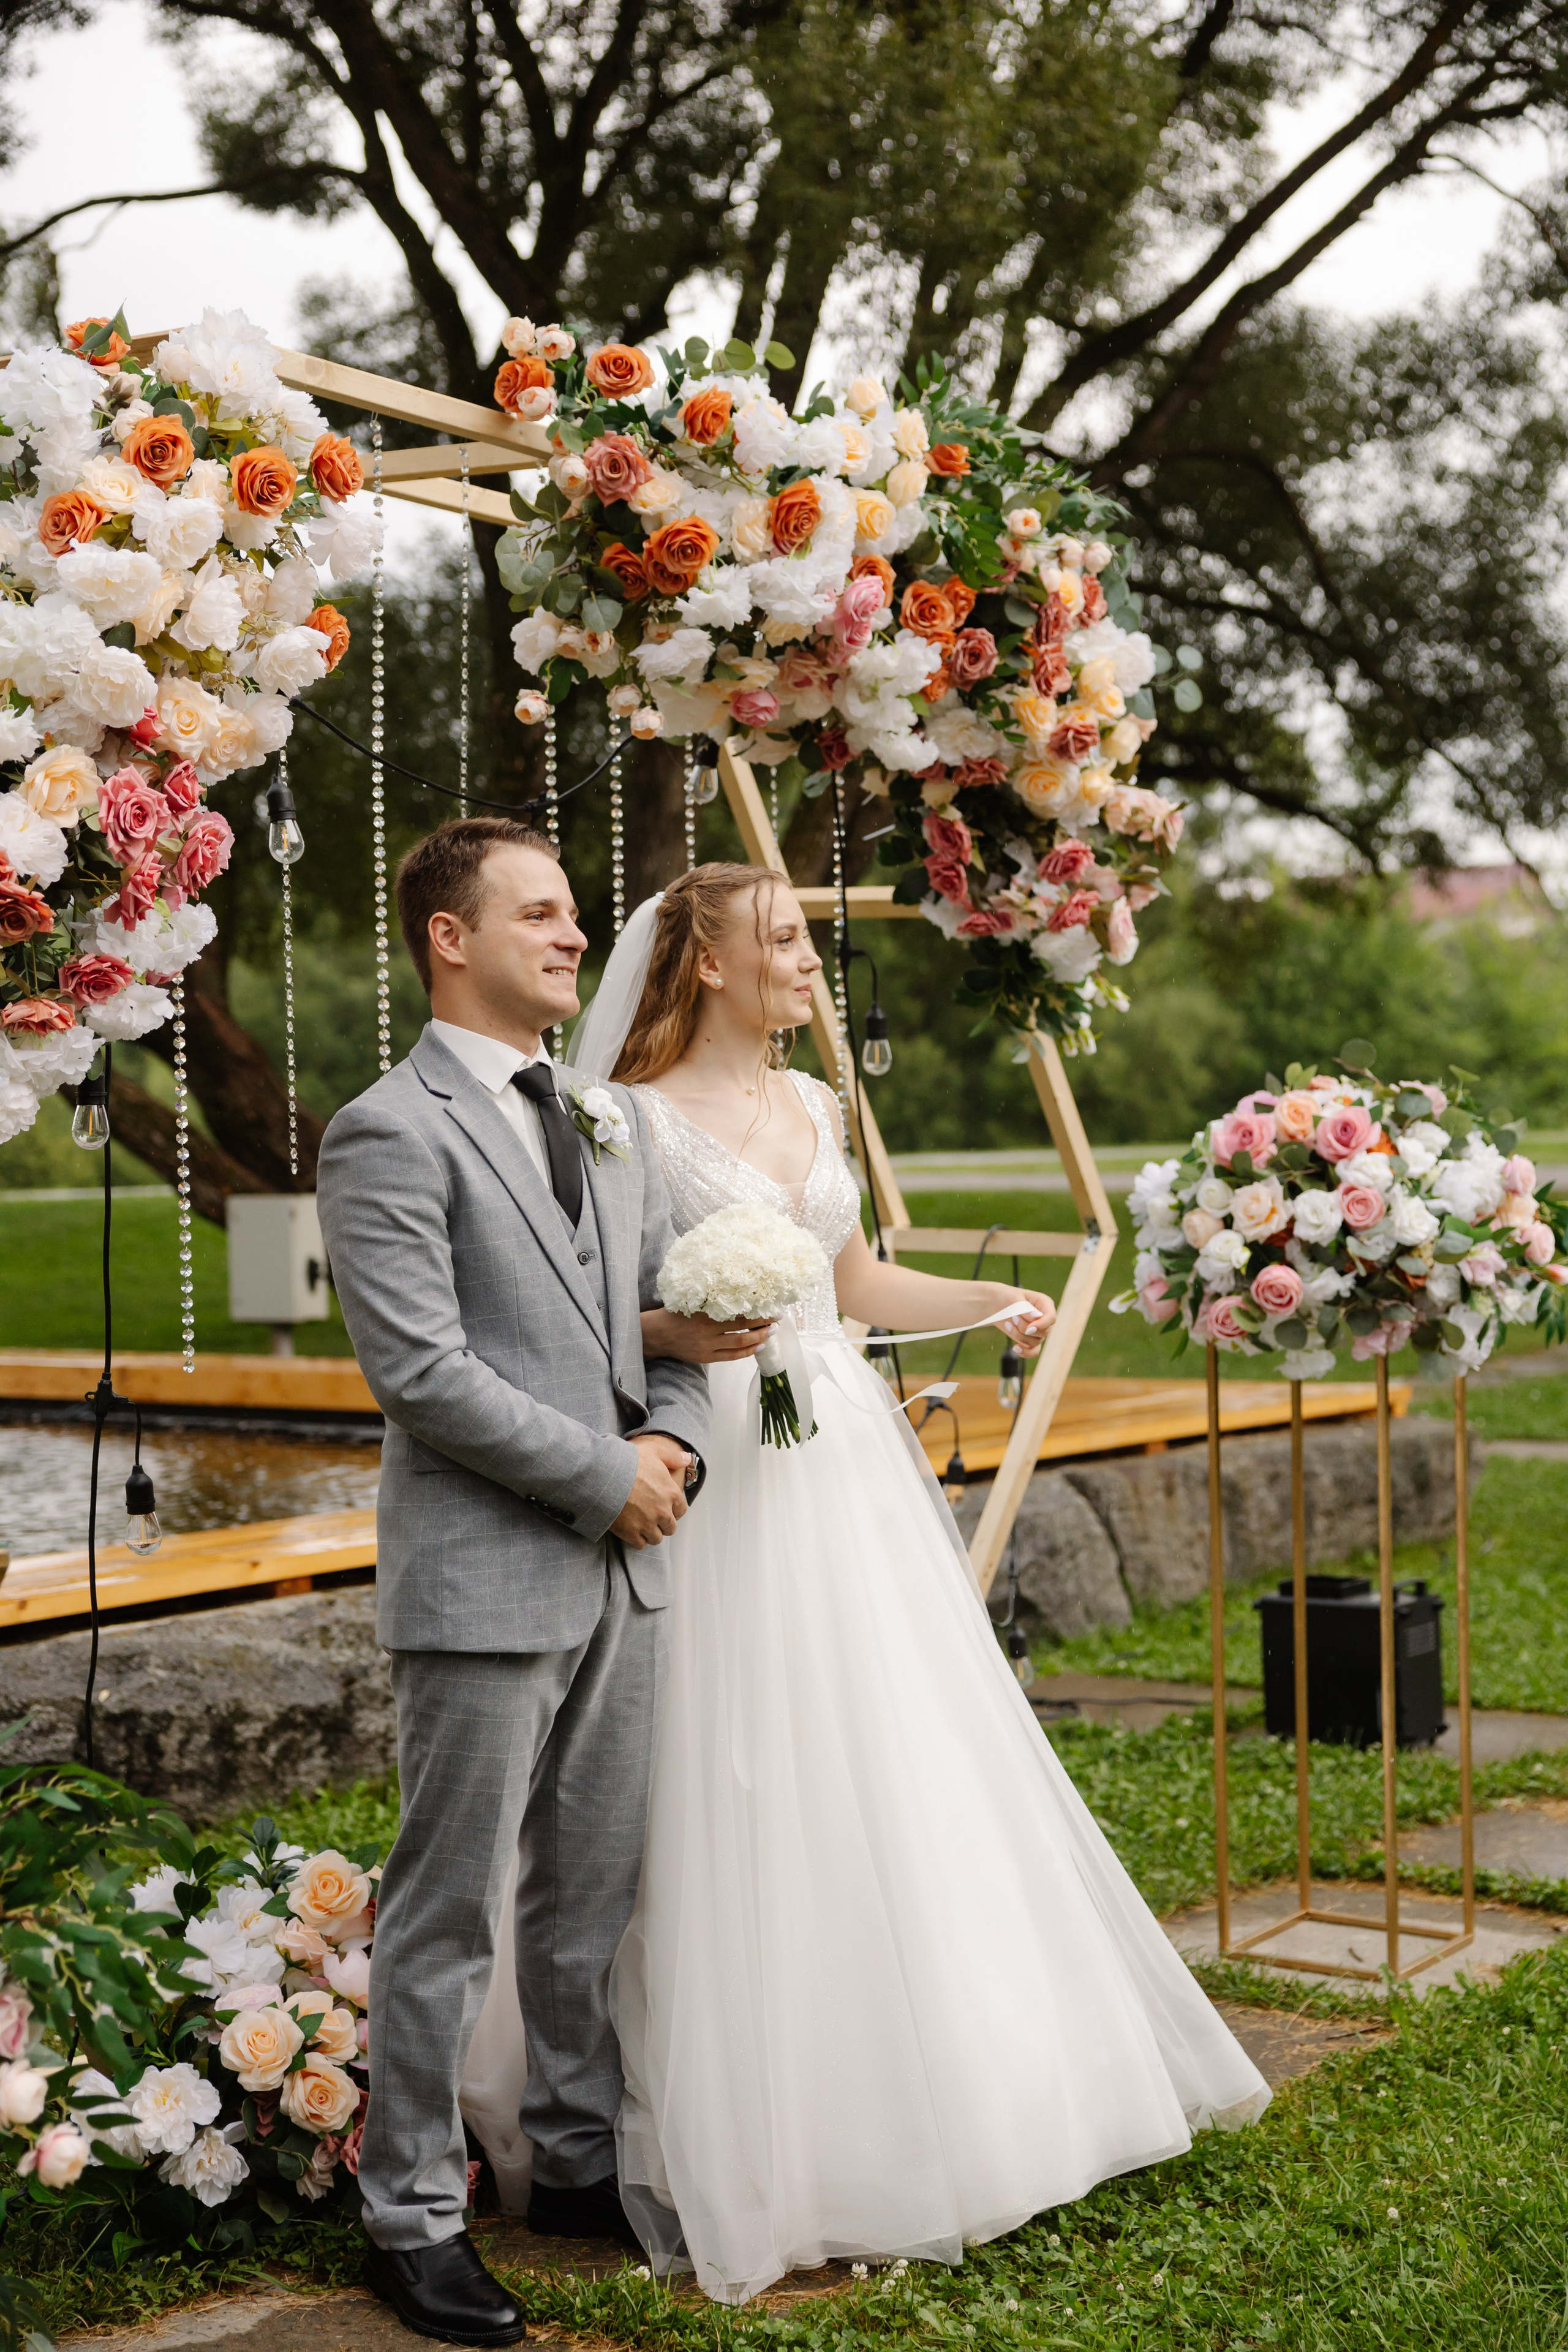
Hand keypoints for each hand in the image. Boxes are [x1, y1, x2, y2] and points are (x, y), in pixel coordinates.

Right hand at [610, 1433, 692, 1549]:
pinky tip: (631, 1530)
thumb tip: (686, 1458)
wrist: (603, 1475)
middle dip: (663, 1523)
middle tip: (653, 1517)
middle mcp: (662, 1511)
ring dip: (651, 1533)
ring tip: (642, 1524)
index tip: (665, 1507)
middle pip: (670, 1527)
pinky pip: (640, 1544)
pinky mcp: (631, 1533)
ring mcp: (647, 1524)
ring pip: (656, 1538)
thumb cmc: (628, 1462)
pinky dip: (637, 1539)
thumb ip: (672, 1457)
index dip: (673, 1510)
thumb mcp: (653, 1451)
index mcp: (671, 1493)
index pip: (681, 1510)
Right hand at [641, 1305, 772, 1364]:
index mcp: (706, 1314)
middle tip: (777, 1319)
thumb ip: (713, 1300)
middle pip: (743, 1329)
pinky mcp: (706, 1358)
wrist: (656, 1335)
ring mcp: (707, 1347)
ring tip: (771, 1333)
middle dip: (762, 1324)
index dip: (758, 1312)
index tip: (772, 1307)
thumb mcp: (693, 1302)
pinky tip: (757, 1347)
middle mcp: (708, 1332)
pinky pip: (731, 1357)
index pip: (739, 1313)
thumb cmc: (675, 1314)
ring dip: (758, 1339)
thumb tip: (739, 1294)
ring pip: (739, 1344)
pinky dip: (746, 1352)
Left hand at [989, 1284, 1055, 1358]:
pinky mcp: (1030, 1339)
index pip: (1051, 1318)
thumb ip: (1025, 1308)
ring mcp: (1038, 1330)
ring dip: (1019, 1336)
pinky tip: (1015, 1348)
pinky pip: (1033, 1351)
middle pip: (1043, 1332)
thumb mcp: (1013, 1298)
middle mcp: (1044, 1318)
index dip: (1041, 1325)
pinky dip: (1025, 1352)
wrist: (995, 1304)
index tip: (1028, 1329)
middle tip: (1013, 1318)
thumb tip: (1036, 1318)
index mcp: (1045, 1303)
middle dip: (1025, 1328)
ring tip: (1008, 1324)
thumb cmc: (1005, 1297)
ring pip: (1035, 1342)